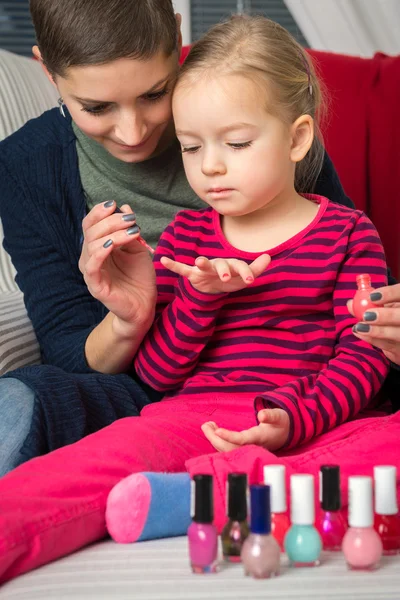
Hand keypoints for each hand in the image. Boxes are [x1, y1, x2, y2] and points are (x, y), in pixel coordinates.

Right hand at [79, 201, 156, 331]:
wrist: (143, 305)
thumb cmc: (139, 278)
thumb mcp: (137, 249)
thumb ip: (129, 230)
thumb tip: (124, 207)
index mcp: (97, 247)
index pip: (90, 224)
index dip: (99, 212)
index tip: (115, 204)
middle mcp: (90, 257)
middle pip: (91, 231)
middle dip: (111, 221)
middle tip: (131, 219)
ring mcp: (91, 271)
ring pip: (92, 245)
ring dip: (113, 234)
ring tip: (132, 231)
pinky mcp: (95, 285)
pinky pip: (92, 265)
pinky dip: (101, 252)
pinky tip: (113, 245)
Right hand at [161, 254, 270, 293]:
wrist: (213, 287)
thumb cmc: (231, 280)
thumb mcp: (243, 278)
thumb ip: (256, 269)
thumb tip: (269, 257)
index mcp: (231, 264)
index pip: (240, 266)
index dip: (246, 272)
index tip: (251, 281)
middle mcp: (218, 264)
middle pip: (221, 263)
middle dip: (224, 270)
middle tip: (226, 277)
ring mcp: (204, 268)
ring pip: (203, 263)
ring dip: (202, 262)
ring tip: (199, 261)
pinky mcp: (193, 274)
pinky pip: (181, 269)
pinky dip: (173, 265)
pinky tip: (163, 260)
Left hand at [201, 408, 289, 451]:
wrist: (284, 434)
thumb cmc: (280, 423)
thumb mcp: (279, 416)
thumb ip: (271, 415)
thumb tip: (262, 415)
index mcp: (260, 438)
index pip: (242, 439)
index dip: (229, 437)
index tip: (217, 431)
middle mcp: (252, 446)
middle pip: (230, 447)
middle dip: (215, 439)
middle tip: (206, 425)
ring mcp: (247, 449)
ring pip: (227, 450)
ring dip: (214, 440)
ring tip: (207, 425)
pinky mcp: (243, 449)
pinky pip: (228, 449)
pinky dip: (218, 441)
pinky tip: (213, 430)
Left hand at [348, 282, 399, 364]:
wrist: (396, 340)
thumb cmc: (388, 317)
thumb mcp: (381, 307)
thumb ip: (367, 305)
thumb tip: (350, 304)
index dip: (390, 293)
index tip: (373, 296)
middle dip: (387, 316)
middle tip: (367, 315)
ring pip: (397, 333)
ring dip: (377, 331)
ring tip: (360, 327)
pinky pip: (388, 345)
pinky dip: (372, 339)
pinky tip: (360, 333)